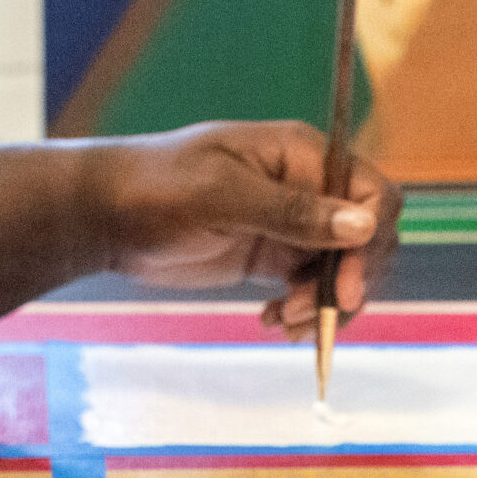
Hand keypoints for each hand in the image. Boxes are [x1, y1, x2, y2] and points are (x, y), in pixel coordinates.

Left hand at [81, 121, 400, 331]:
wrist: (105, 216)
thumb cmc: (156, 189)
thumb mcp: (221, 196)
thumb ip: (291, 211)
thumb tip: (362, 224)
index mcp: (301, 154)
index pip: (371, 193)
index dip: (370, 240)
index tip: (345, 287)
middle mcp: (306, 186)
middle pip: (367, 237)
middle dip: (348, 280)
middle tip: (304, 315)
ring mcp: (290, 222)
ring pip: (343, 268)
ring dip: (325, 303)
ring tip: (283, 323)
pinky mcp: (272, 254)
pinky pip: (311, 286)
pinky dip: (303, 309)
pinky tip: (270, 320)